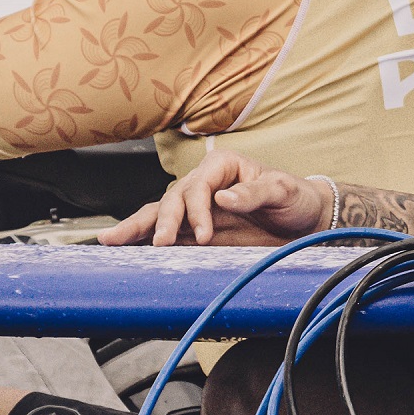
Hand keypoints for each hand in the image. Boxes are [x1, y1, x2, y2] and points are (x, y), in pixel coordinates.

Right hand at [99, 149, 330, 246]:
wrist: (303, 220)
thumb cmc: (294, 198)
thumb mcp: (283, 191)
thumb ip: (256, 192)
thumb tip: (224, 197)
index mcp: (222, 167)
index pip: (198, 186)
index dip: (196, 210)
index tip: (203, 235)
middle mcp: (204, 184)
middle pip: (173, 199)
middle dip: (163, 222)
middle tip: (160, 243)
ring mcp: (196, 209)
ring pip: (159, 214)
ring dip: (137, 228)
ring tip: (110, 240)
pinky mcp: (194, 231)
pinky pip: (166, 233)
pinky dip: (144, 239)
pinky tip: (123, 247)